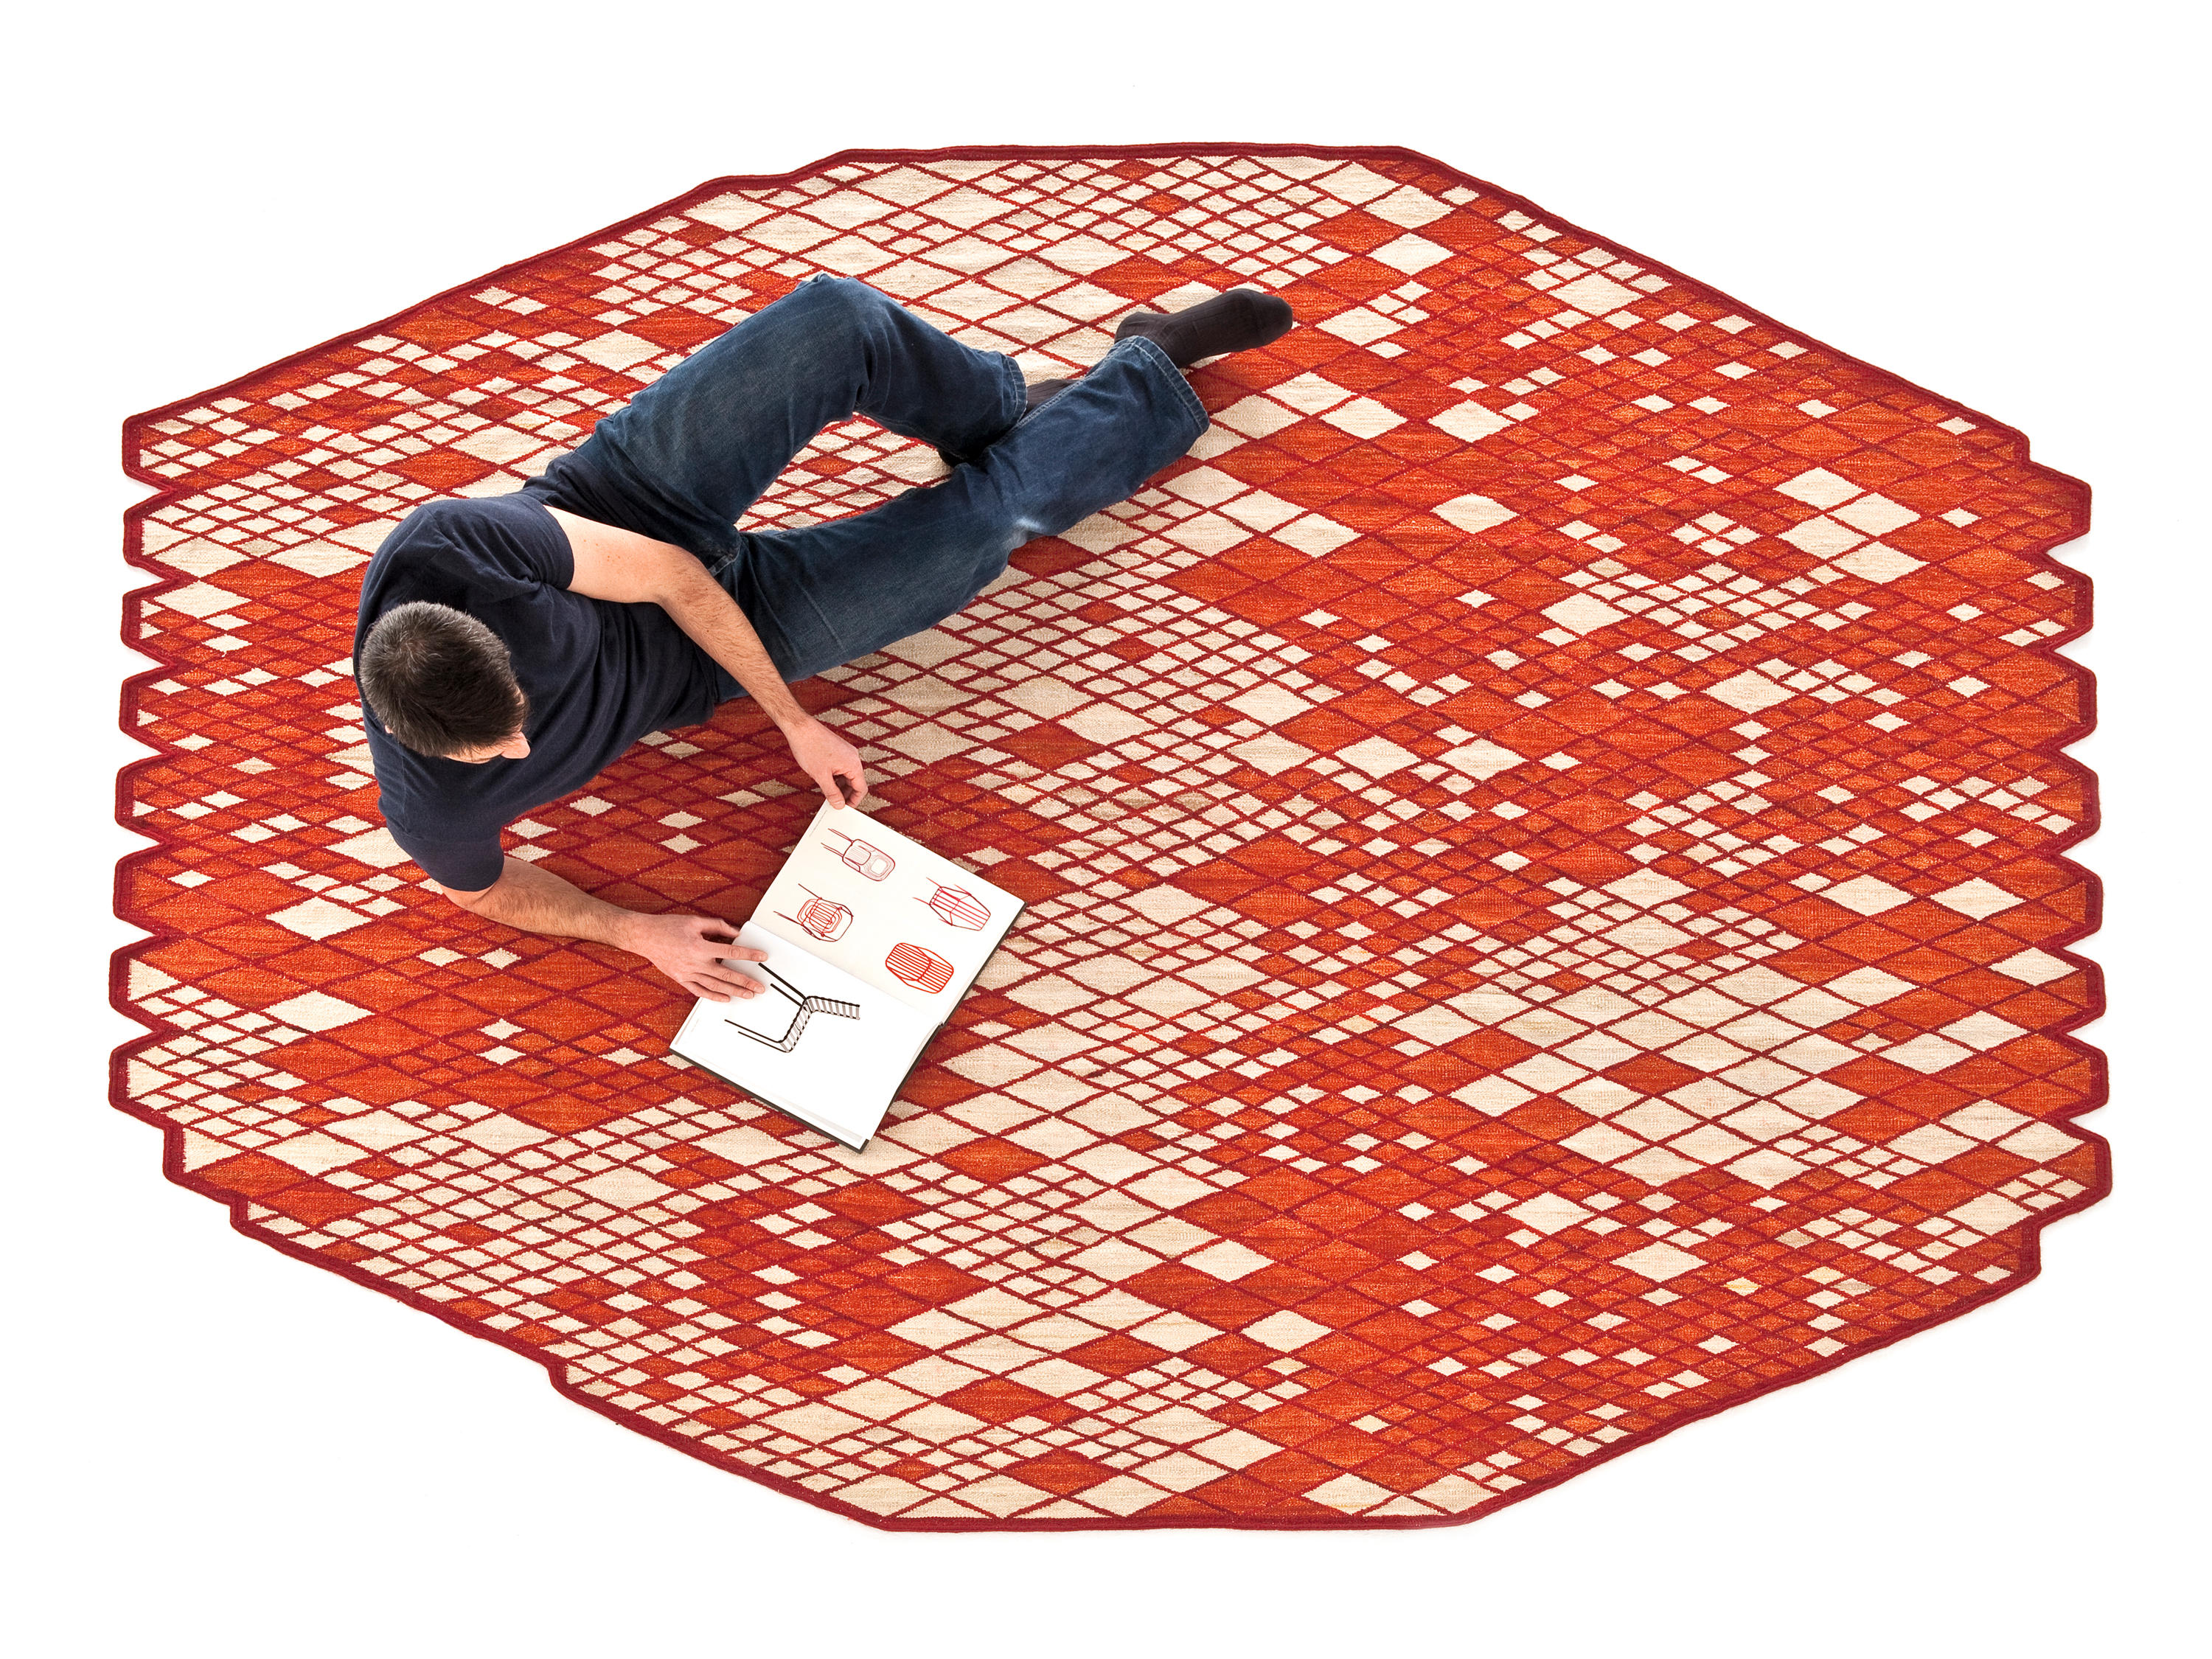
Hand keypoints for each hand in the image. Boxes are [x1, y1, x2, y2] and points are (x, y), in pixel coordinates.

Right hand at [618, 911, 768, 1001]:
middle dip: (746, 982)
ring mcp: (688, 973)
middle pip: (727, 975)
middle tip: (760, 987)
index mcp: (701, 947)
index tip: (762, 957)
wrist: (644, 936)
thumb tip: (736, 932)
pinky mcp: (681, 979)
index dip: (749, 955)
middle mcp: (696, 963)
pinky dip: (713, 996)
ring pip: (715, 986)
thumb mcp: (695, 921)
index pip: (732, 953)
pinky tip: (725, 999)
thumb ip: (717, 926)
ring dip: (734, 992)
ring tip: (748, 995)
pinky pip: (699, 991)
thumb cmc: (668, 927)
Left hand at [783, 714, 868, 808]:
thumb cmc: (810, 747)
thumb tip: (839, 804)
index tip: (845, 808)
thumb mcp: (821, 776)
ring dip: (840, 786)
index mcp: (853, 764)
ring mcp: (846, 752)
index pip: (861, 788)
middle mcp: (853, 757)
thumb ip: (832, 793)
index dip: (854, 801)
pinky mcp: (838, 750)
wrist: (800, 728)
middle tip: (835, 804)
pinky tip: (826, 782)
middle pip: (855, 782)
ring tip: (828, 794)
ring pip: (848, 775)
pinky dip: (836, 777)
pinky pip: (842, 767)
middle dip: (846, 794)